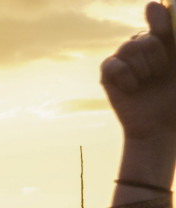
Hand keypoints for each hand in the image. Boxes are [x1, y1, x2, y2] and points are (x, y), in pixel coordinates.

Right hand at [102, 4, 175, 142]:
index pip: (160, 15)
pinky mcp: (108, 73)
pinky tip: (132, 89)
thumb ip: (175, 37)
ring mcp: (123, 58)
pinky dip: (126, 77)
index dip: (161, 20)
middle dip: (157, 59)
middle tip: (160, 76)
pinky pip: (113, 64)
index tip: (164, 34)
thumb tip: (153, 4)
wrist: (159, 126)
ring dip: (144, 69)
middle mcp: (142, 44)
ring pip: (129, 48)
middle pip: (146, 38)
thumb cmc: (175, 96)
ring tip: (147, 83)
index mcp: (164, 39)